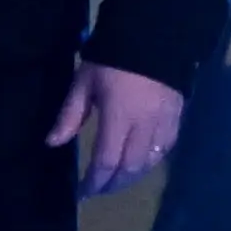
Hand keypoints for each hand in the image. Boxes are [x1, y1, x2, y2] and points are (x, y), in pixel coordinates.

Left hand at [48, 61, 187, 197]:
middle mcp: (146, 126)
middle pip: (131, 167)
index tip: (83, 192)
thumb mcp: (84, 82)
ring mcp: (165, 124)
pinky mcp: (178, 118)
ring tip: (118, 180)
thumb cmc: (112, 60)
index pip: (107, 160)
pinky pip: (166, 149)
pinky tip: (141, 162)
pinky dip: (151, 161)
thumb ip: (70, 115)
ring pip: (151, 162)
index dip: (94, 181)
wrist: (155, 38)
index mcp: (120, 117)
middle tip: (99, 189)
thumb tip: (53, 143)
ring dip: (133, 176)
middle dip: (114, 183)